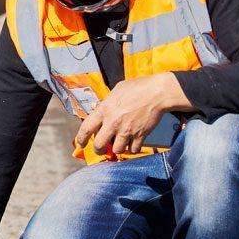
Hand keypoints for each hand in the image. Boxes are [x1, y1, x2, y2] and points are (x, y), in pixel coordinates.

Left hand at [73, 72, 190, 155]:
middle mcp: (113, 122)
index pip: (86, 128)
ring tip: (120, 144)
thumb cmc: (138, 87)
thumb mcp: (116, 90)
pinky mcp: (140, 135)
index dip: (81, 138)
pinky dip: (133, 149)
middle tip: (101, 148)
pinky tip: (133, 143)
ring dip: (117, 148)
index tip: (81, 143)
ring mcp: (127, 130)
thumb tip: (100, 108)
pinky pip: (133, 150)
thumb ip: (107, 102)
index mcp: (104, 110)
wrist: (157, 92)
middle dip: (98, 149)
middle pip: (99, 145)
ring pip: (116, 150)